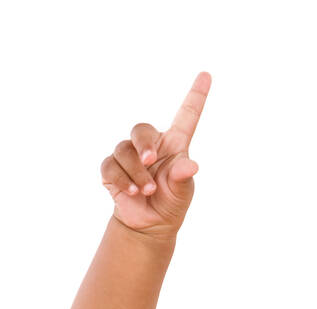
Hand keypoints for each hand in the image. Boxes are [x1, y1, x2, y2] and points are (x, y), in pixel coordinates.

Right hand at [100, 71, 210, 238]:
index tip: (206, 75)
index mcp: (174, 144)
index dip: (196, 96)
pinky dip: (122, 179)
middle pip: (141, 129)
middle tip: (149, 161)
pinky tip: (132, 192)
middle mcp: (151, 145)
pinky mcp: (112, 170)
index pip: (186, 115)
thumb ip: (183, 178)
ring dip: (136, 172)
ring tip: (147, 191)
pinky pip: (110, 166)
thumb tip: (190, 167)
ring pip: (124, 150)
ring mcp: (130, 156)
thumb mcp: (182, 192)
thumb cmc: (170, 202)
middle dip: (143, 144)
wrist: (149, 225)